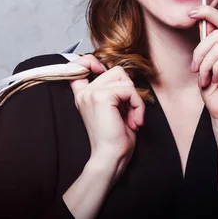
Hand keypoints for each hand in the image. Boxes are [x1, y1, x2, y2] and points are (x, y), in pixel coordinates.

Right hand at [69, 55, 144, 179]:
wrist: (110, 157)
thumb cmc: (115, 138)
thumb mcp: (113, 108)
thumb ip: (113, 90)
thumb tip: (126, 74)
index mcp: (83, 94)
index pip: (80, 64)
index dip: (92, 61)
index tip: (103, 72)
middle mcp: (84, 92)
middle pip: (115, 70)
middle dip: (129, 90)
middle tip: (128, 111)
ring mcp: (91, 93)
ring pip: (123, 77)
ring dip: (134, 98)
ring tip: (131, 117)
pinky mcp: (101, 97)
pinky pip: (129, 90)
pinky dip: (137, 105)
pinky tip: (133, 121)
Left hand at [188, 5, 217, 121]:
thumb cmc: (214, 88)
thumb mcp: (206, 60)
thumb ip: (209, 41)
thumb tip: (202, 19)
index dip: (208, 12)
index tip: (191, 12)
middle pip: (217, 35)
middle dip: (200, 53)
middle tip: (196, 69)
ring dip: (206, 65)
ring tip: (205, 78)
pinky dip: (215, 70)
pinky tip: (216, 80)